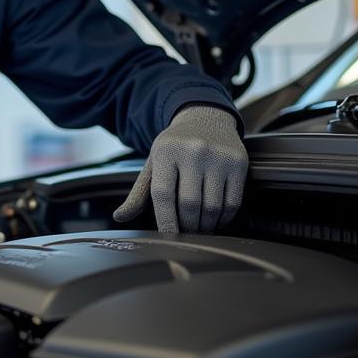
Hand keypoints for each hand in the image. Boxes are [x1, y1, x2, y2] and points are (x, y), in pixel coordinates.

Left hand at [112, 105, 246, 233]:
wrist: (205, 119)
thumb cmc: (175, 148)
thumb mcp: (154, 162)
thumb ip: (139, 192)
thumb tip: (119, 217)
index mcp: (166, 151)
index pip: (163, 195)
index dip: (165, 222)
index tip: (168, 238)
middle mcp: (193, 151)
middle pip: (189, 204)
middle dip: (187, 227)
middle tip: (186, 235)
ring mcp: (218, 156)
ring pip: (212, 207)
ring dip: (206, 226)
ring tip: (200, 229)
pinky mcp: (238, 163)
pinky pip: (232, 202)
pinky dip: (224, 218)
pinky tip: (216, 219)